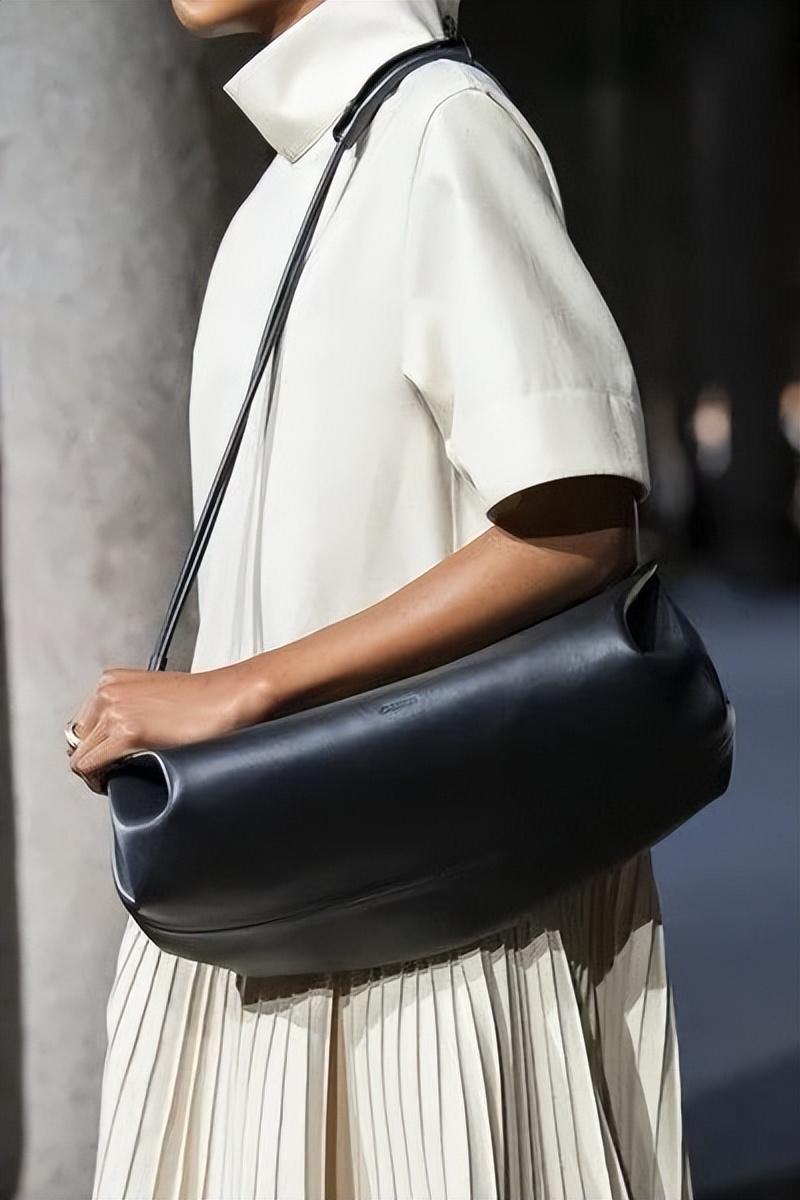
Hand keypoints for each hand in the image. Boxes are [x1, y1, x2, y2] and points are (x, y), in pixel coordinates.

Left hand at [66, 662, 274, 794]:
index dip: (97, 750)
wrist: (234, 695)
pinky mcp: (126, 732)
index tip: (117, 762)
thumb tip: (110, 745)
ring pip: (80, 759)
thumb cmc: (206, 701)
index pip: (80, 728)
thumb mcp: (154, 697)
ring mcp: (114, 710)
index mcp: (110, 681)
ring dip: (100, 773)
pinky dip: (101, 780)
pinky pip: (90, 767)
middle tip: (122, 773)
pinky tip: (126, 778)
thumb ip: (129, 711)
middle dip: (97, 763)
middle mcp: (106, 692)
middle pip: (77, 743)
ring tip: (126, 777)